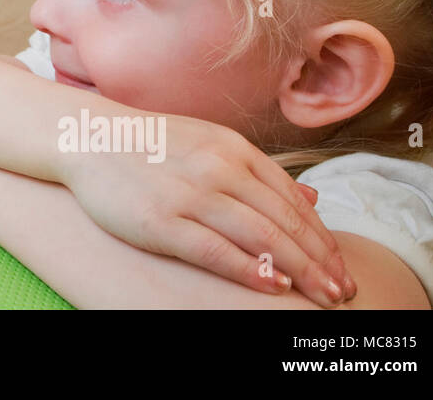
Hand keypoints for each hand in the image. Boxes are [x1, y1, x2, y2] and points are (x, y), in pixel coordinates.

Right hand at [60, 114, 355, 306]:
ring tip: (324, 295)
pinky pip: (216, 249)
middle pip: (284, 221)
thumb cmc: (149, 145)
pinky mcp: (162, 220)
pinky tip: (274, 285)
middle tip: (344, 291)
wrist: (88, 136)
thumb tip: (313, 196)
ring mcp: (190, 194)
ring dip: (300, 269)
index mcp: (233, 149)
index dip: (322, 237)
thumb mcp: (210, 144)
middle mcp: (218, 168)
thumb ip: (259, 171)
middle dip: (321, 261)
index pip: (292, 199)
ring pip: (261, 236)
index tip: (341, 267)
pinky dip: (250, 268)